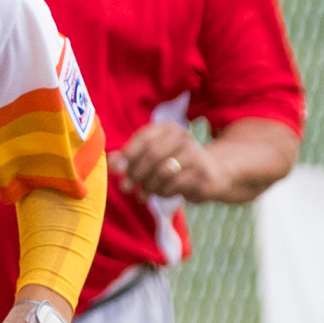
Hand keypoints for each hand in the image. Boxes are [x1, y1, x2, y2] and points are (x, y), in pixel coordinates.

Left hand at [109, 121, 223, 202]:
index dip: (128, 153)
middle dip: (135, 173)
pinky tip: (159, 194)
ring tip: (141, 194)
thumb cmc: (175, 163)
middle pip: (152, 154)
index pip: (144, 138)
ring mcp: (195, 155)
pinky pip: (173, 186)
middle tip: (125, 187)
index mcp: (168, 128)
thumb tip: (111, 161)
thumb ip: (131, 156)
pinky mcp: (201, 175)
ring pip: (162, 172)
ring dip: (147, 186)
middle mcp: (183, 137)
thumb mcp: (153, 155)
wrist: (212, 173)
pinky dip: (161, 193)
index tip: (115, 169)